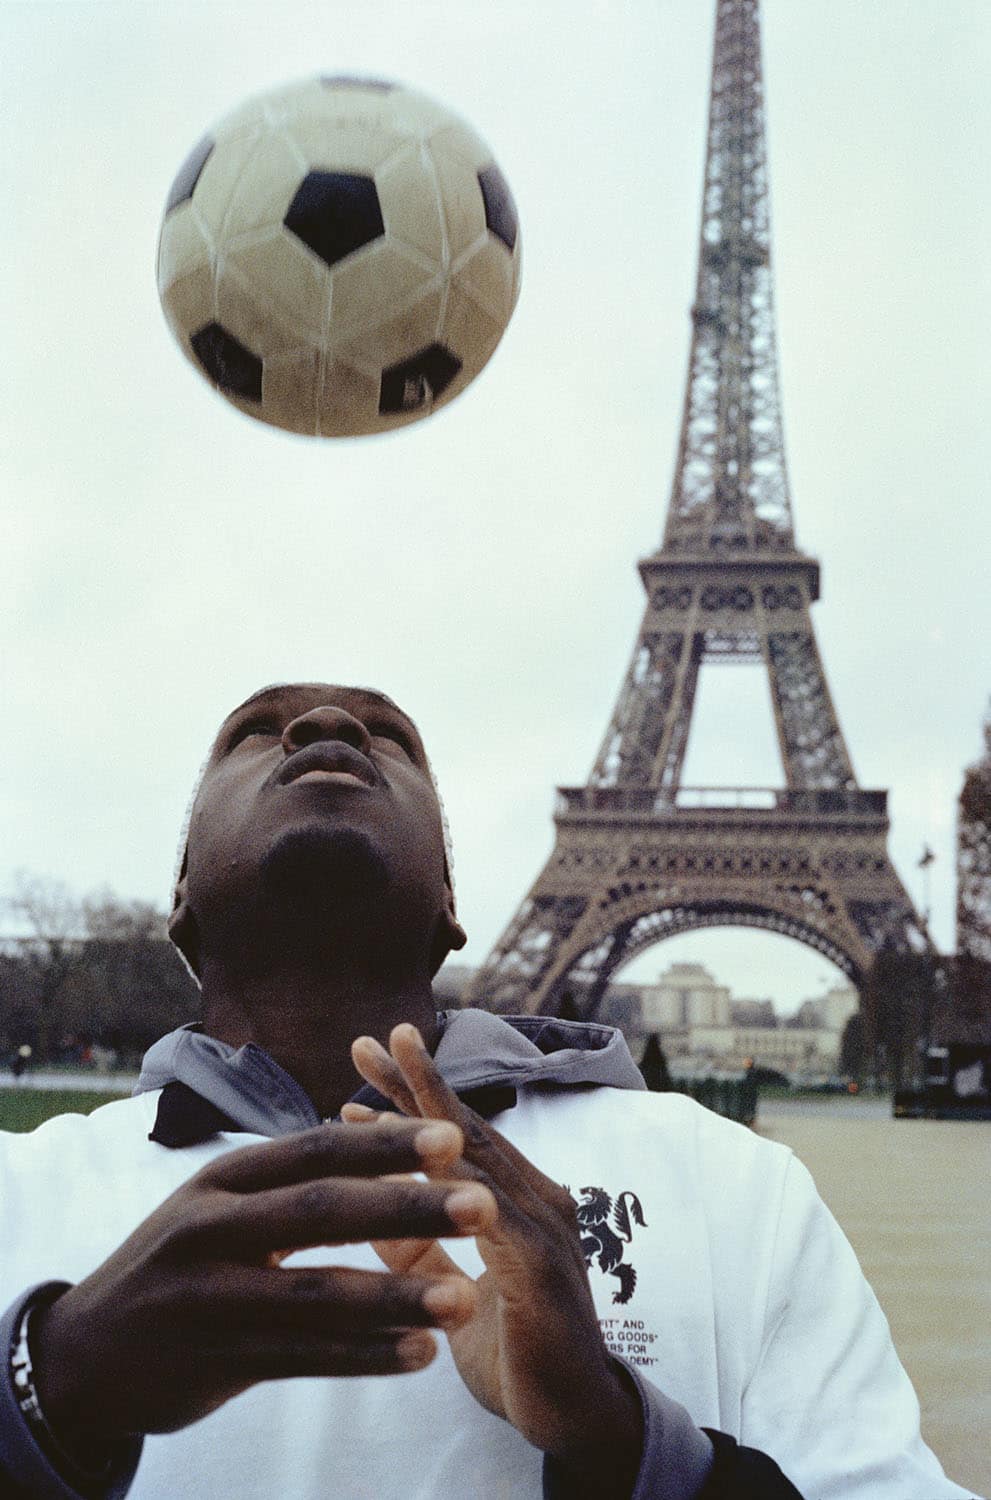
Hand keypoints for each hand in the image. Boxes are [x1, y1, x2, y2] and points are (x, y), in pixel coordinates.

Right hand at [30, 1115, 495, 1447]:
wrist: (85, 1354)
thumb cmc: (177, 1263)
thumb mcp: (216, 1205)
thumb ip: (287, 1181)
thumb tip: (379, 1142)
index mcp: (221, 1180)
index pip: (312, 1151)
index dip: (383, 1144)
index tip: (453, 1135)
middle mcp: (210, 1228)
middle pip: (320, 1211)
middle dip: (406, 1207)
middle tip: (479, 1204)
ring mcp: (209, 1297)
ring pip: (317, 1295)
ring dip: (397, 1298)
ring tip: (464, 1300)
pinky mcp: (213, 1360)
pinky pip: (303, 1359)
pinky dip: (364, 1358)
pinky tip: (420, 1356)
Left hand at [345, 1025, 643, 1490]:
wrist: (573, 1418)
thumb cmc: (516, 1350)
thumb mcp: (452, 1290)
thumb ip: (420, 1248)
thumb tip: (372, 1200)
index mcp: (515, 1203)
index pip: (458, 1138)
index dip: (414, 1098)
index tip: (369, 1063)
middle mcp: (535, 1200)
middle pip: (468, 1128)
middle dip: (416, 1082)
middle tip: (371, 1038)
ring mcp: (544, 1229)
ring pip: (479, 1156)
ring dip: (428, 1111)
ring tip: (389, 1070)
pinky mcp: (542, 1269)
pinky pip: (494, 1216)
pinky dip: (457, 1181)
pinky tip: (420, 1154)